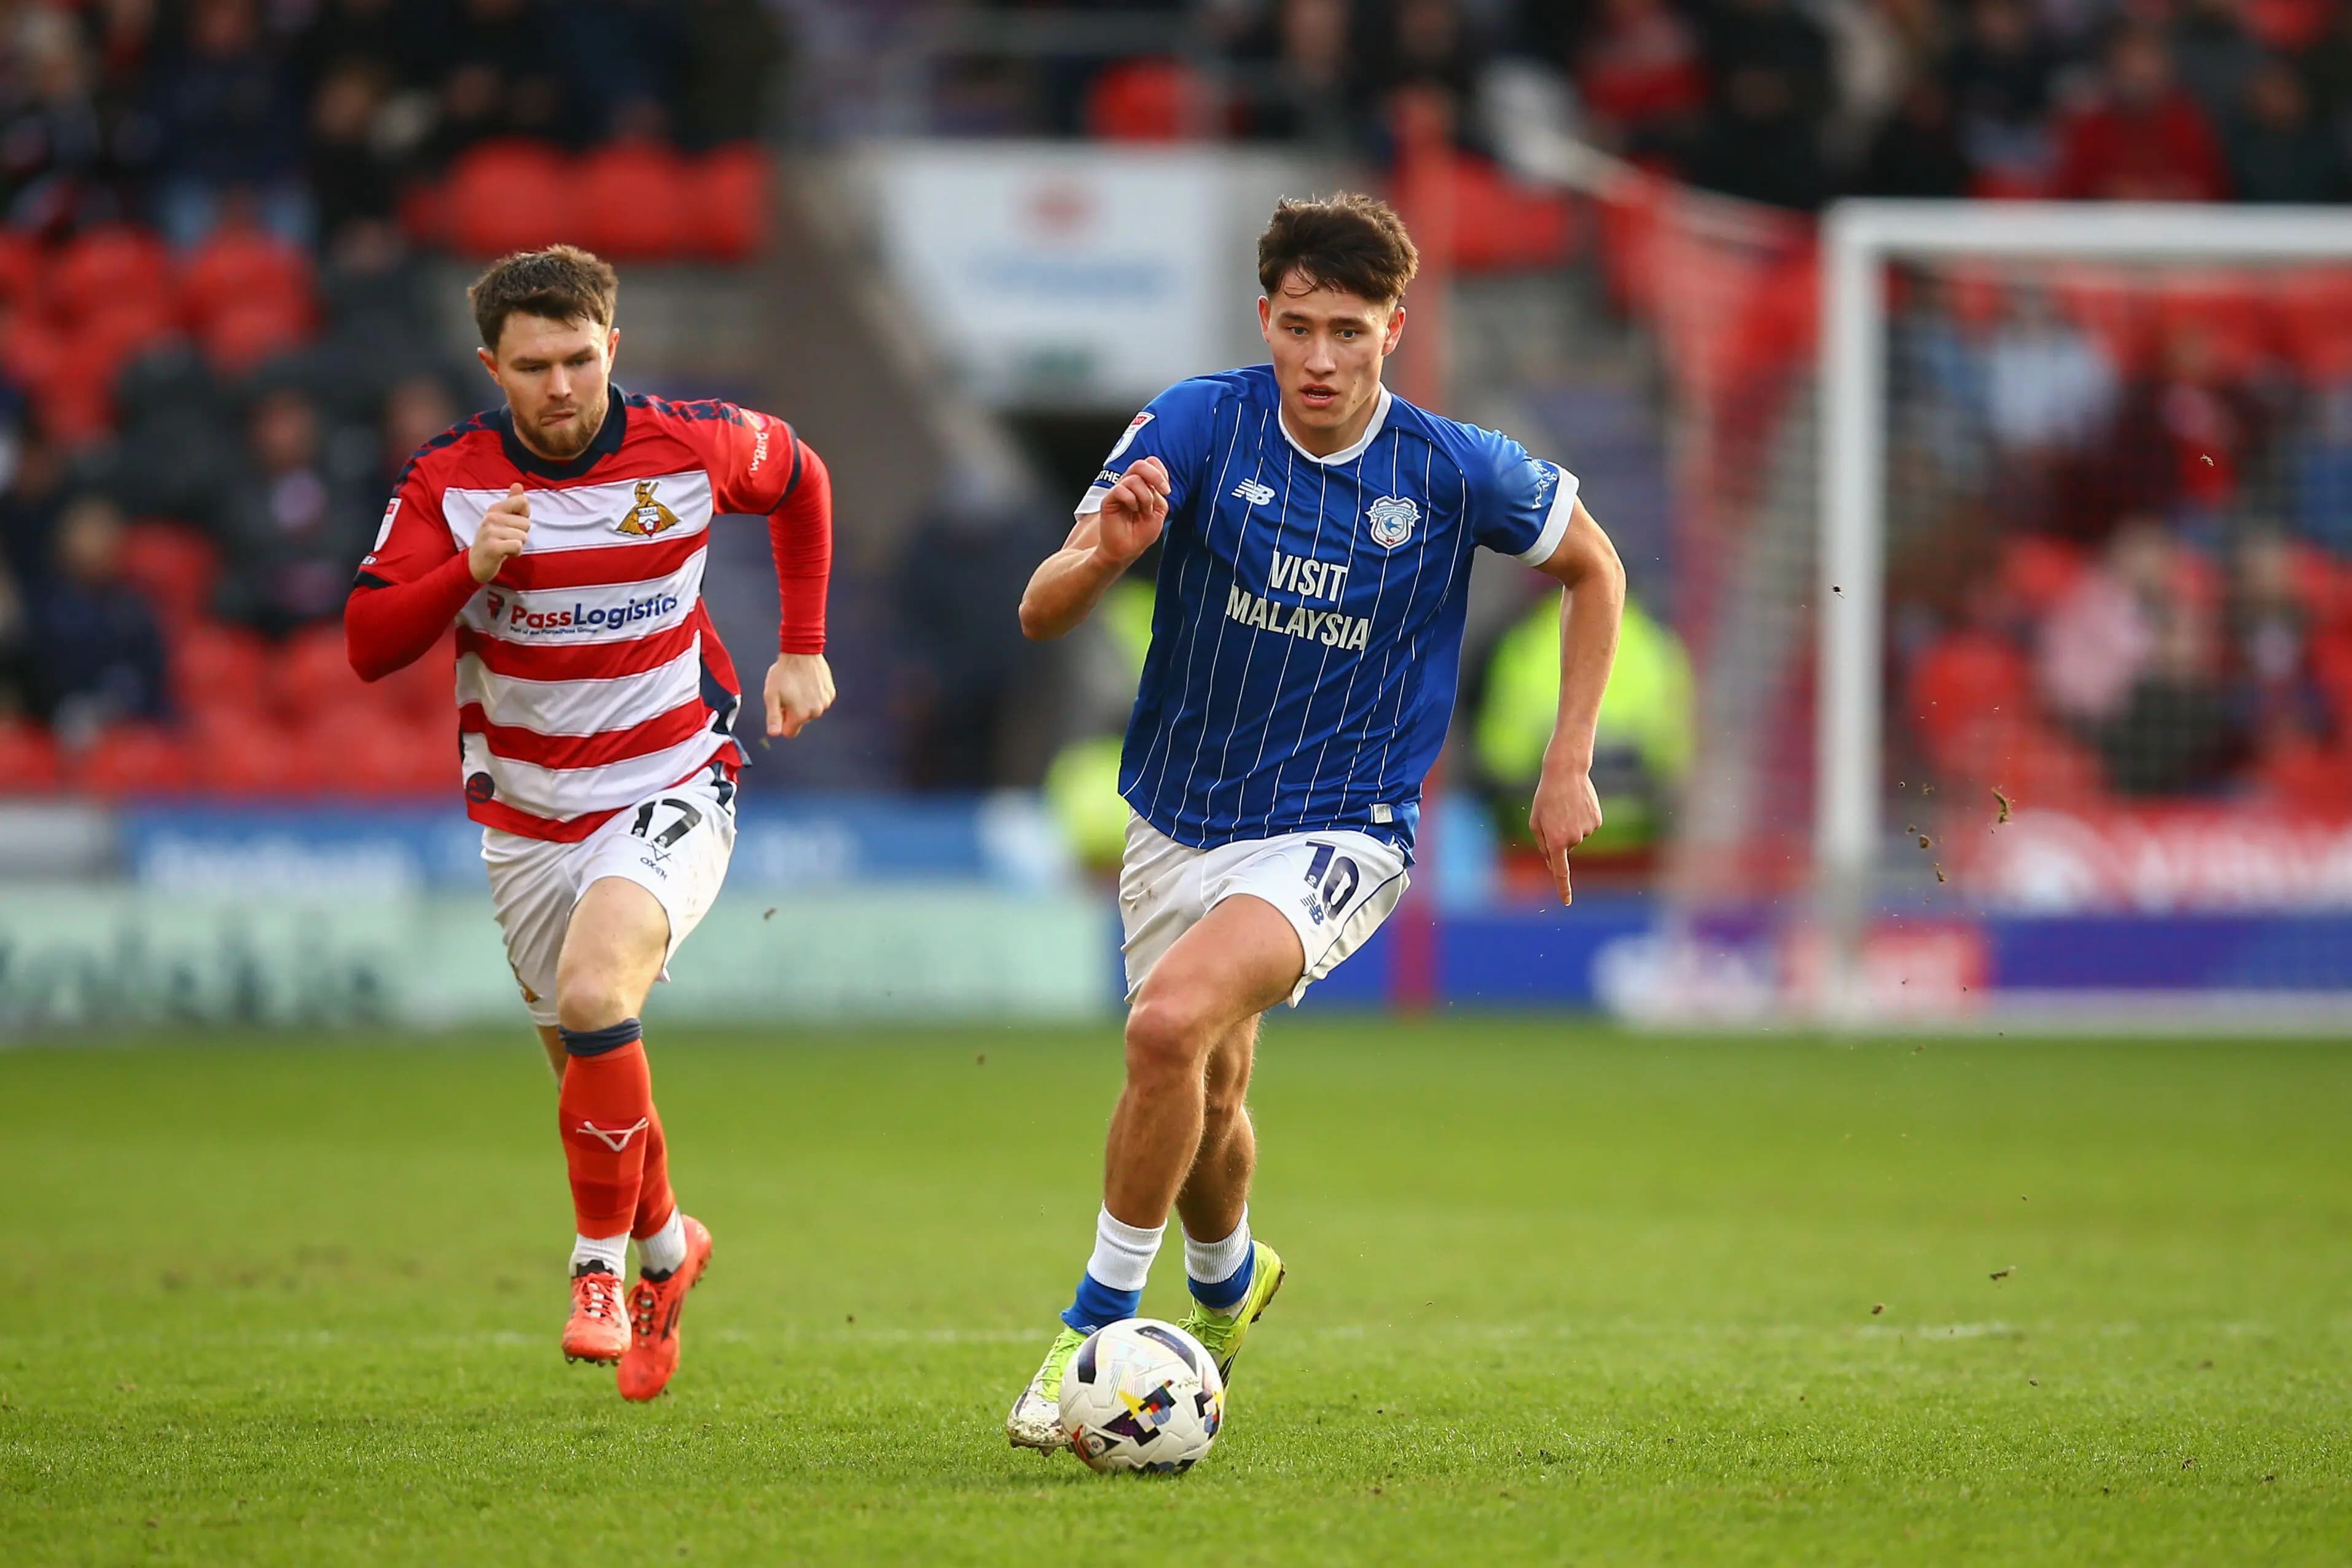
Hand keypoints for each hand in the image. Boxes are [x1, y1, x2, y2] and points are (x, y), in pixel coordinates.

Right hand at [469, 483, 530, 583]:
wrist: (477, 562)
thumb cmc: (495, 539)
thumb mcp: (503, 519)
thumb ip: (513, 502)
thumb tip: (518, 484)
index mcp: (495, 508)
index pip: (523, 501)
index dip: (524, 516)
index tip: (513, 524)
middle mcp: (491, 517)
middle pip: (526, 523)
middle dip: (521, 534)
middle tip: (506, 539)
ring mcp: (490, 532)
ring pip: (523, 536)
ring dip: (517, 545)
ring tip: (504, 545)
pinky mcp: (492, 547)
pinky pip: (518, 546)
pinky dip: (515, 553)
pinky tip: (504, 553)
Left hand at [764, 652, 834, 738]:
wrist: (801, 652)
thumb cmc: (784, 672)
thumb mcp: (771, 695)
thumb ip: (773, 717)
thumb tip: (774, 734)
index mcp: (800, 715)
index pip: (790, 732)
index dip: (783, 721)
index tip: (781, 707)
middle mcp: (815, 712)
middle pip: (801, 720)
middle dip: (794, 711)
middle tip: (789, 693)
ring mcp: (825, 702)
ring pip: (811, 710)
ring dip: (805, 702)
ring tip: (798, 686)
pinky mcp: (831, 693)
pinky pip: (820, 701)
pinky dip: (814, 695)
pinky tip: (808, 682)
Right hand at [1092, 456, 1168, 567]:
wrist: (1126, 550)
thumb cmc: (1140, 533)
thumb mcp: (1159, 512)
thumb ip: (1159, 495)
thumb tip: (1157, 485)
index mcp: (1142, 485)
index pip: (1150, 463)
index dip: (1160, 472)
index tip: (1166, 490)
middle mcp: (1129, 485)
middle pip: (1140, 464)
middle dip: (1155, 476)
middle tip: (1163, 492)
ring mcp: (1118, 491)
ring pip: (1133, 479)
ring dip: (1145, 496)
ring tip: (1143, 510)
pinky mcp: (1108, 500)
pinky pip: (1120, 490)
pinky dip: (1131, 500)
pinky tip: (1132, 510)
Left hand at [1529, 764, 1602, 905]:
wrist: (1566, 773)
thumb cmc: (1545, 798)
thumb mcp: (1535, 821)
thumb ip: (1543, 845)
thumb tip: (1554, 863)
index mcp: (1555, 841)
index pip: (1560, 871)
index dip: (1563, 888)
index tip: (1567, 902)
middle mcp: (1573, 839)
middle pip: (1565, 847)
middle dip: (1558, 835)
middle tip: (1553, 814)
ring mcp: (1587, 830)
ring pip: (1577, 837)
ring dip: (1569, 825)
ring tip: (1565, 806)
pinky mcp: (1597, 821)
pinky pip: (1587, 827)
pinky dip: (1581, 818)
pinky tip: (1577, 804)